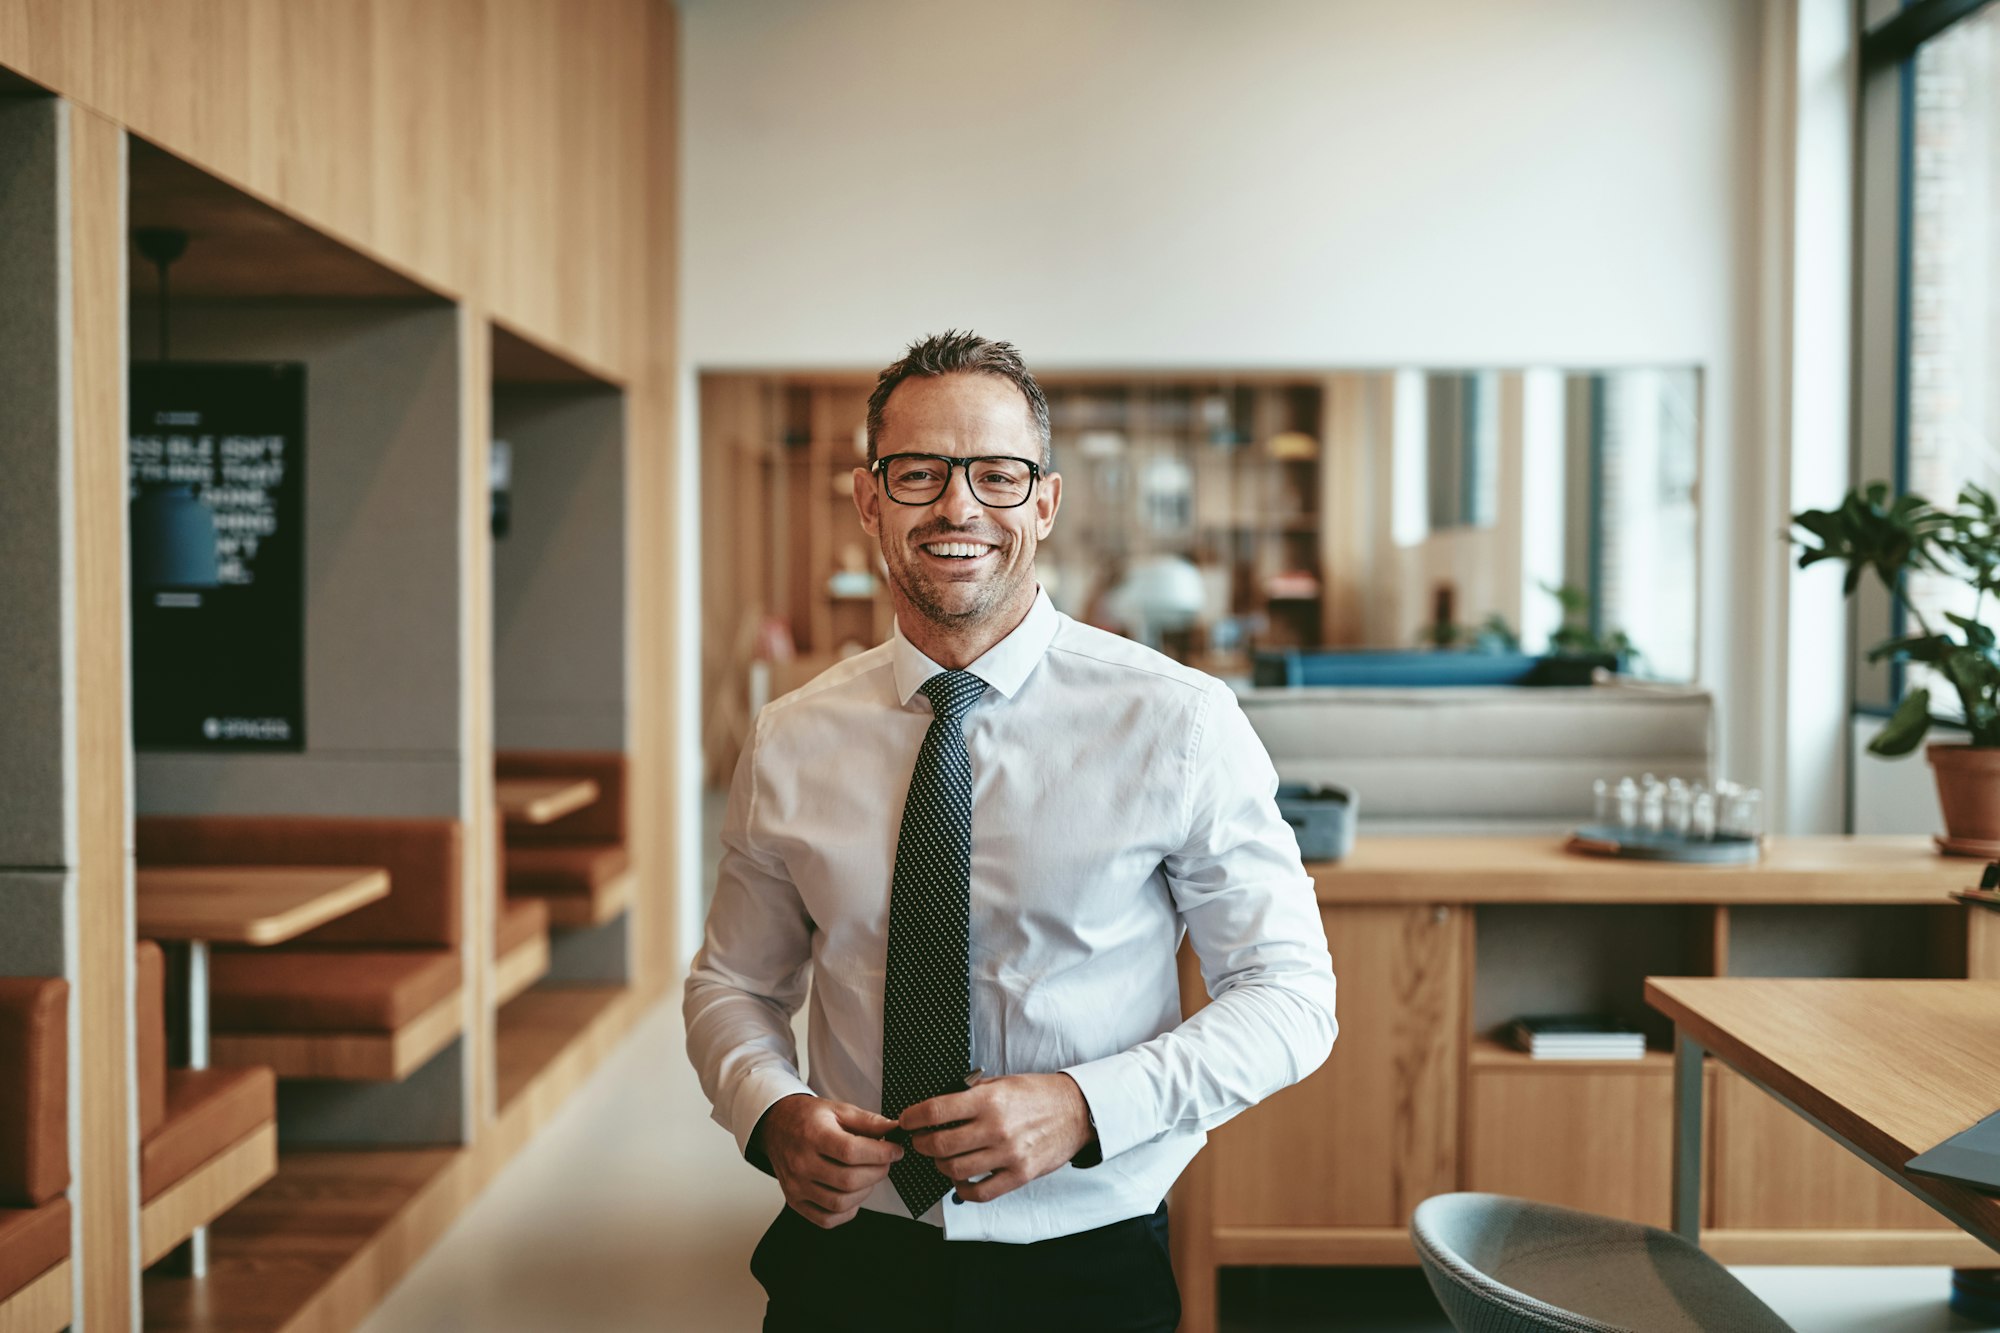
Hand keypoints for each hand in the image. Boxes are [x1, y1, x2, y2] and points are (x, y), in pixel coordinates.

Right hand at [756, 1094, 903, 1227]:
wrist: (776, 1127)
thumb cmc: (809, 1118)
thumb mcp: (838, 1109)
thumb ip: (867, 1121)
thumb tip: (894, 1130)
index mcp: (813, 1135)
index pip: (851, 1152)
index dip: (880, 1154)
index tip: (896, 1150)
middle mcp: (801, 1163)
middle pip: (848, 1180)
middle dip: (877, 1172)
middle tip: (885, 1162)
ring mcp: (796, 1186)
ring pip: (839, 1203)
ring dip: (864, 1192)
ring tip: (869, 1175)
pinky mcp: (795, 1202)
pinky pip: (827, 1219)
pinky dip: (847, 1210)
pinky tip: (852, 1193)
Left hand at [898, 1073, 1093, 1202]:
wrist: (1076, 1111)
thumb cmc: (1037, 1094)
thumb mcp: (1002, 1082)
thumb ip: (971, 1093)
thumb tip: (937, 1107)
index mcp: (989, 1099)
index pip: (936, 1111)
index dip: (912, 1117)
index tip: (906, 1120)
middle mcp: (996, 1127)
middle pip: (939, 1144)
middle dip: (920, 1143)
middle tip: (919, 1140)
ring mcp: (1008, 1154)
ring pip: (954, 1169)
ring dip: (939, 1165)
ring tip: (940, 1158)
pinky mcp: (1019, 1175)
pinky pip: (979, 1192)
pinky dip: (962, 1189)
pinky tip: (959, 1180)